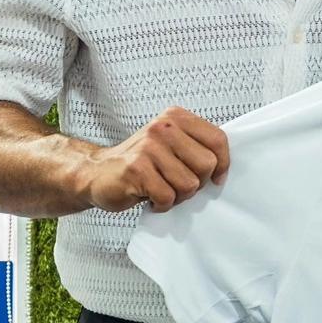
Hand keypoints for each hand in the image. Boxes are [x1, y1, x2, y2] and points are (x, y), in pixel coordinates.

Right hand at [81, 107, 229, 212]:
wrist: (98, 172)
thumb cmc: (142, 163)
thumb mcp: (172, 145)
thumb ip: (197, 148)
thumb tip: (224, 167)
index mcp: (176, 118)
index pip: (218, 139)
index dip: (222, 164)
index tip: (215, 177)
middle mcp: (163, 128)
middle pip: (207, 164)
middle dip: (198, 183)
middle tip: (178, 184)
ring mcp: (149, 147)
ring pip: (189, 184)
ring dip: (178, 196)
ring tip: (162, 189)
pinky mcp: (136, 169)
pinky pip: (168, 197)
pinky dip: (162, 204)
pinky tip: (150, 198)